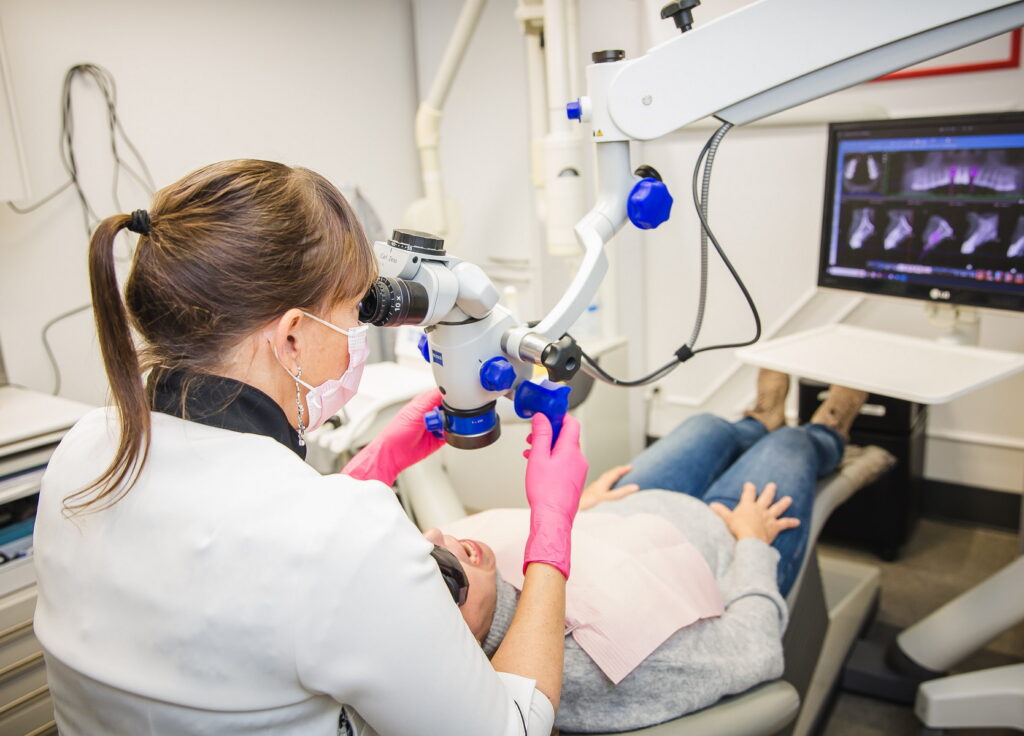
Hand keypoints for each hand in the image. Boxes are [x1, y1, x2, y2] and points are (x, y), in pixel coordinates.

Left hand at [341, 389, 445, 485]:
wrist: (394, 453)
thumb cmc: (396, 432)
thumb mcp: (415, 411)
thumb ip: (430, 399)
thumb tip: (444, 390)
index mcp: (423, 403)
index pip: (441, 393)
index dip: (449, 394)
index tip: (454, 397)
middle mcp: (430, 413)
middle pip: (449, 407)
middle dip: (451, 410)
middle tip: (446, 414)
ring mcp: (435, 426)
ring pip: (452, 419)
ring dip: (452, 422)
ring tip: (442, 425)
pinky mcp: (439, 438)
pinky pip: (452, 432)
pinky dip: (452, 433)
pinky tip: (444, 433)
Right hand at [523, 413, 587, 578]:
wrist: (553, 518)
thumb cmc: (546, 492)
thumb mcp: (538, 457)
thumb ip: (540, 434)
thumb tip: (541, 418)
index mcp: (571, 449)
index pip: (571, 422)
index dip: (558, 415)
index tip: (546, 414)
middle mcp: (579, 458)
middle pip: (567, 436)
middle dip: (549, 433)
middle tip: (534, 435)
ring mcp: (579, 470)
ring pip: (565, 450)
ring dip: (549, 447)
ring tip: (532, 452)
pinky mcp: (575, 480)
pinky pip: (566, 462)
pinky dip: (553, 459)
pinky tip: (540, 466)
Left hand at [578, 466, 638, 510]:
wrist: (579, 504)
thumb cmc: (592, 500)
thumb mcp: (610, 497)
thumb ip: (622, 492)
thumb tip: (635, 487)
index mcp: (605, 480)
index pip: (616, 471)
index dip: (624, 469)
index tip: (631, 467)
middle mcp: (601, 481)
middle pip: (612, 473)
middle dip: (620, 471)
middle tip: (627, 470)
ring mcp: (597, 485)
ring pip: (607, 477)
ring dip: (614, 476)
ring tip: (620, 477)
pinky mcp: (594, 490)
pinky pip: (604, 482)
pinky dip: (610, 481)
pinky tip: (609, 487)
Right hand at [709, 482, 799, 544]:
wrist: (749, 539)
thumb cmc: (737, 529)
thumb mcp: (726, 519)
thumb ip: (720, 512)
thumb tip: (711, 505)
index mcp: (747, 505)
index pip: (749, 493)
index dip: (749, 488)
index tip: (750, 484)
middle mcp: (760, 509)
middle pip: (766, 497)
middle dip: (770, 490)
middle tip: (773, 485)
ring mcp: (769, 517)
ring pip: (778, 507)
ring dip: (784, 503)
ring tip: (789, 499)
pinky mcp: (775, 527)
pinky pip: (785, 523)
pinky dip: (791, 522)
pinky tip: (798, 522)